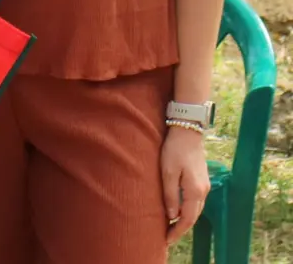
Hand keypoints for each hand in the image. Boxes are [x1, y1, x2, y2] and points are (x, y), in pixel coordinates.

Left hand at [162, 125, 209, 243]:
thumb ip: (170, 194)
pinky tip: (177, 210)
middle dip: (181, 228)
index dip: (178, 231)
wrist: (188, 132)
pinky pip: (195, 201)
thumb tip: (171, 215)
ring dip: (184, 219)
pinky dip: (187, 209)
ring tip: (170, 227)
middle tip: (166, 237)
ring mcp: (204, 185)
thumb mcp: (167, 172)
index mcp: (195, 191)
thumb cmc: (174, 150)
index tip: (167, 240)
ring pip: (195, 209)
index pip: (187, 218)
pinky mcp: (201, 180)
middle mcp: (203, 191)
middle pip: (193, 216)